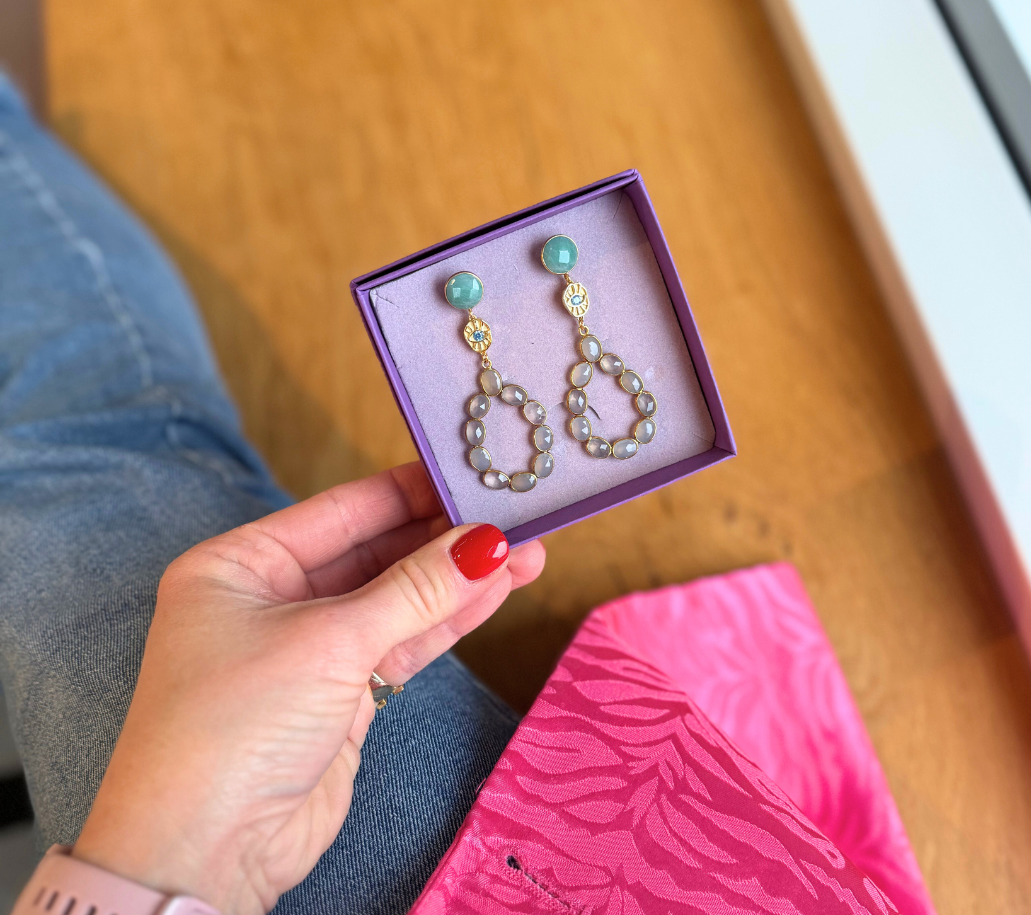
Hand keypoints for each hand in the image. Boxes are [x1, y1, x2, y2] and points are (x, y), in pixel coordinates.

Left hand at [72, 462, 544, 914]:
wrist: (203, 856)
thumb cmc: (235, 726)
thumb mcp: (328, 641)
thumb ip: (415, 590)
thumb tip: (488, 544)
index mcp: (242, 563)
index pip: (342, 509)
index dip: (411, 491)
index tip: (470, 474)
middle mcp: (274, 597)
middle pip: (376, 552)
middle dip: (445, 538)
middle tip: (514, 517)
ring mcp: (310, 646)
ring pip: (398, 599)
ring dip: (458, 580)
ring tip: (527, 553)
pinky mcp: (341, 693)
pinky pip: (402, 642)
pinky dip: (448, 621)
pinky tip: (496, 592)